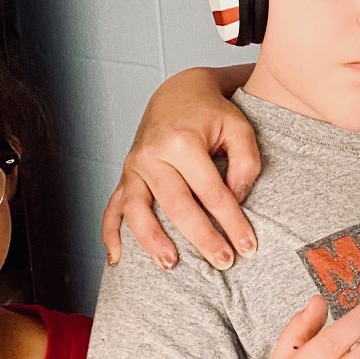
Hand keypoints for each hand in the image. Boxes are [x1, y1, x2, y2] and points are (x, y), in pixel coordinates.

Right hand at [101, 67, 260, 271]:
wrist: (179, 93)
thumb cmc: (213, 114)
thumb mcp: (240, 129)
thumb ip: (246, 165)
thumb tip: (235, 202)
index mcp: (182, 142)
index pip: (212, 192)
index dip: (232, 222)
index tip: (249, 246)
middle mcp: (152, 155)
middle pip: (177, 206)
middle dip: (202, 238)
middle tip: (223, 263)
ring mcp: (134, 167)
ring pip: (138, 211)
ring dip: (152, 241)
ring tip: (172, 265)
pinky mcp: (125, 176)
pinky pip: (112, 208)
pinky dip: (111, 234)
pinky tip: (117, 260)